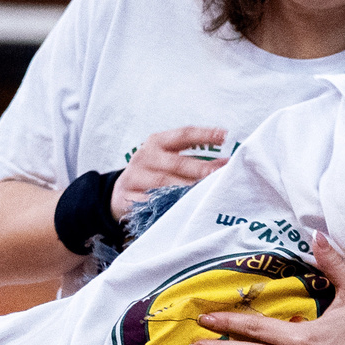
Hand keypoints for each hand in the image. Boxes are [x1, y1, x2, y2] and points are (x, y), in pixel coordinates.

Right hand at [112, 124, 228, 223]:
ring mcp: (134, 178)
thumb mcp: (167, 158)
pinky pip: (150, 203)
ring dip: (185, 189)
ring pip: (164, 183)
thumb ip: (194, 159)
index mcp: (157, 142)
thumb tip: (225, 164)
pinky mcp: (127, 198)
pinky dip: (165, 206)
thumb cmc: (152, 172)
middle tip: (218, 172)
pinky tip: (181, 209)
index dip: (205, 134)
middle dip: (199, 167)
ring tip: (204, 193)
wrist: (119, 192)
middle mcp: (145, 157)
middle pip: (176, 162)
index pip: (184, 134)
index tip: (225, 136)